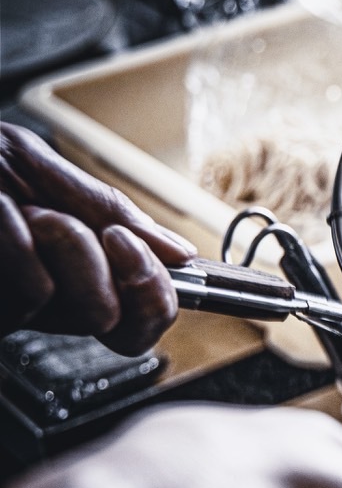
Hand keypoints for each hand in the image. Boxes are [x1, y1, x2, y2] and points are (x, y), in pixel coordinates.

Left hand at [0, 123, 196, 354]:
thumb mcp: (32, 164)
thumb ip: (106, 209)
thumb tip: (178, 252)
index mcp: (62, 267)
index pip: (138, 317)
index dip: (157, 297)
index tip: (145, 251)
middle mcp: (36, 299)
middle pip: (121, 322)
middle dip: (115, 262)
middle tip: (81, 223)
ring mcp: (11, 306)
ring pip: (75, 306)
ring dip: (59, 240)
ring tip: (12, 206)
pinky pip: (31, 294)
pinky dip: (16, 240)